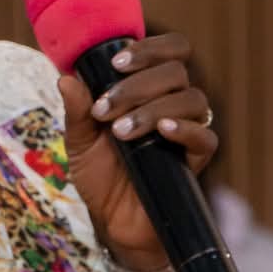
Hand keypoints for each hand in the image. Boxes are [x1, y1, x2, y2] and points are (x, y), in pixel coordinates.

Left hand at [58, 31, 217, 263]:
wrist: (114, 222)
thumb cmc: (100, 177)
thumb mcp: (80, 143)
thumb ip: (77, 112)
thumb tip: (66, 78)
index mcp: (149, 90)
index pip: (168, 51)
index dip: (149, 49)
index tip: (115, 63)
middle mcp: (172, 104)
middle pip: (176, 71)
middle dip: (137, 84)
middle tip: (106, 108)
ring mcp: (188, 130)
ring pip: (190, 99)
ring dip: (152, 108)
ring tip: (120, 132)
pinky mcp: (196, 159)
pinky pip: (205, 136)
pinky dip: (186, 129)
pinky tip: (162, 131)